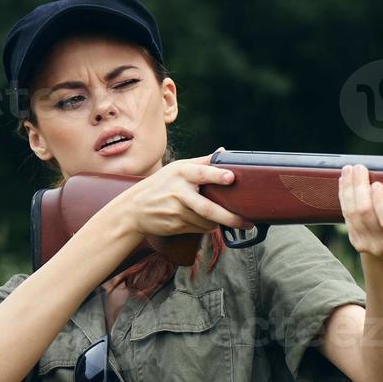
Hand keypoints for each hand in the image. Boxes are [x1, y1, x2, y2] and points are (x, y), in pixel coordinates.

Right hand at [115, 149, 250, 239]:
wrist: (135, 208)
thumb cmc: (161, 184)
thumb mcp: (178, 168)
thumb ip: (202, 162)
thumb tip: (223, 152)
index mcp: (181, 173)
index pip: (201, 172)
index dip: (216, 175)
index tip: (231, 177)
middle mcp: (179, 191)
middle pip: (207, 207)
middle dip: (229, 217)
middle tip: (247, 222)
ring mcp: (176, 210)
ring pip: (207, 221)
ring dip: (220, 222)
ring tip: (230, 219)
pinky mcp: (176, 225)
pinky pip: (200, 229)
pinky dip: (209, 227)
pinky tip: (209, 222)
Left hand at [339, 163, 382, 258]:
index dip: (380, 201)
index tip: (377, 184)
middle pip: (365, 213)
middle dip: (360, 187)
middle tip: (359, 168)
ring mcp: (369, 245)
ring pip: (352, 213)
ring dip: (349, 188)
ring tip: (349, 170)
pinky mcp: (356, 241)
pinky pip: (346, 215)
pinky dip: (344, 196)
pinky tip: (344, 182)